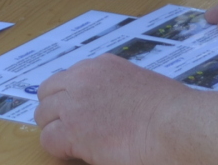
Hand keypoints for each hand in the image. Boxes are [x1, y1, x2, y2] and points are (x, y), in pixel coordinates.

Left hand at [35, 55, 184, 163]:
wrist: (174, 125)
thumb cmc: (170, 110)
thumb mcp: (138, 83)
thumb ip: (115, 88)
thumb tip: (108, 105)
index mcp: (101, 65)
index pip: (65, 78)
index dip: (68, 99)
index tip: (80, 114)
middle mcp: (82, 78)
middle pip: (47, 94)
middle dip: (56, 112)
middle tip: (71, 131)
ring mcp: (74, 103)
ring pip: (43, 117)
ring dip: (56, 130)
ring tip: (75, 144)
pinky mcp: (72, 130)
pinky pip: (48, 140)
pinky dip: (59, 149)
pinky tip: (77, 154)